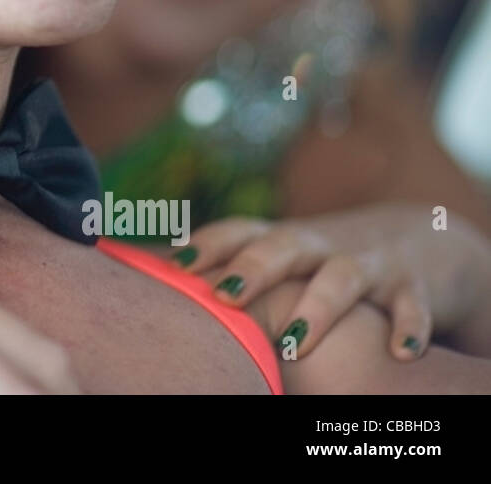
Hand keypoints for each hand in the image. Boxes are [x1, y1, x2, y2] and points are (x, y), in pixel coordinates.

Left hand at [175, 206, 490, 360]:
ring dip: (319, 306)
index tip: (174, 266)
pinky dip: (409, 326)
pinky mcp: (412, 286)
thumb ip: (232, 260)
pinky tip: (400, 351)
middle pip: (284, 246)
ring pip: (343, 277)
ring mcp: (368, 263)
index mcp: (283, 237)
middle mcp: (321, 245)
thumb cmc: (327, 257)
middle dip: (253, 267)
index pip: (238, 231)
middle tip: (225, 294)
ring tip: (295, 341)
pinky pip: (411, 306)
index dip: (207, 245)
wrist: (424, 239)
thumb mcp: (284, 253)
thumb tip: (160, 268)